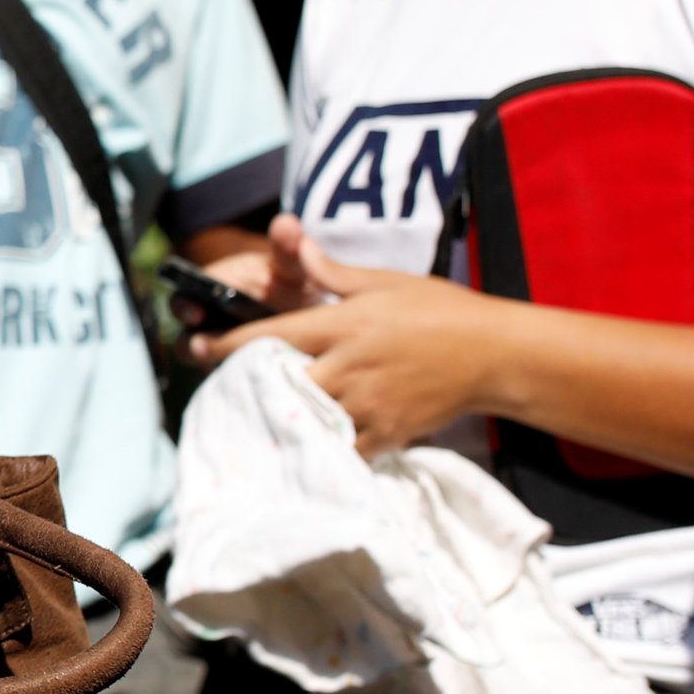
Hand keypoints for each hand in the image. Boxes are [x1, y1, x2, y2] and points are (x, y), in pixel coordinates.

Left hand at [185, 213, 504, 453]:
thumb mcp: (386, 282)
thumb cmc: (442, 311)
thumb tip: (294, 245)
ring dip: (277, 418)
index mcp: (345, 324)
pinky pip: (338, 448)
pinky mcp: (386, 434)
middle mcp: (350, 366)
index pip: (270, 335)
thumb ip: (334, 272)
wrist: (495, 355)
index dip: (226, 345)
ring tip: (252, 417)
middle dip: (246, 386)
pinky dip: (317, 447)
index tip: (197, 348)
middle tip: (223, 388)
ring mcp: (368, 403)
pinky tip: (300, 444)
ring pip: (303, 419)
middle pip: (277, 383)